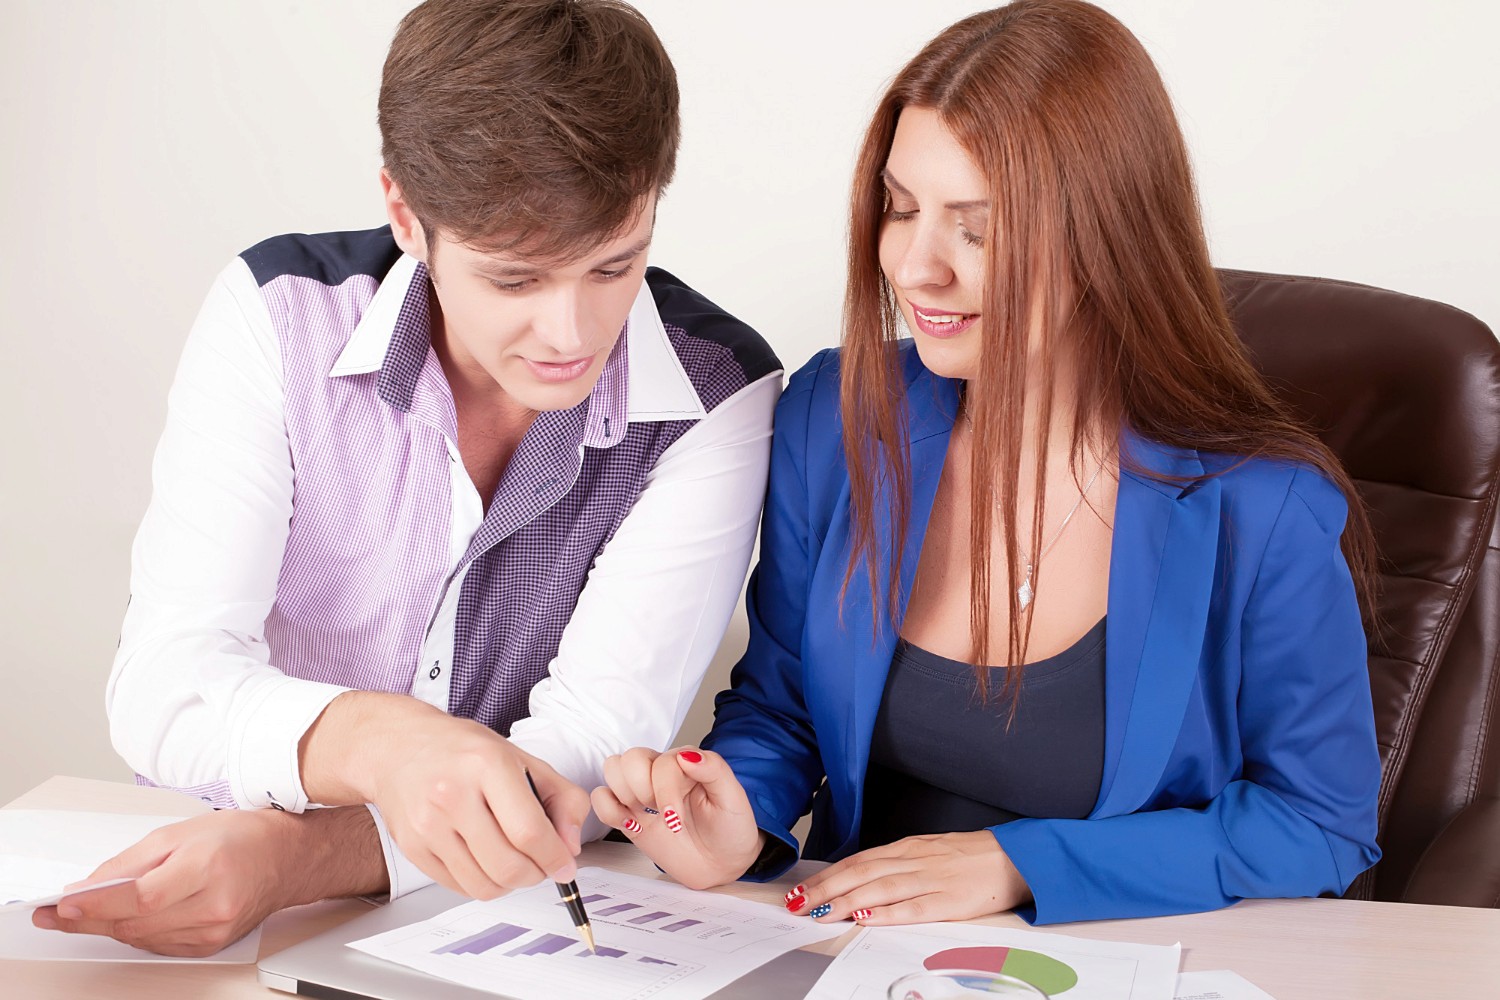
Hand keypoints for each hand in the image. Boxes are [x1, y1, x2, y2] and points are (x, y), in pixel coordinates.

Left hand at [30, 808, 307, 956]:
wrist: (286, 858)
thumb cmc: (241, 837)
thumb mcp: (180, 833)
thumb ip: (130, 862)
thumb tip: (88, 888)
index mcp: (208, 867)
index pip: (140, 897)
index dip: (97, 905)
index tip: (64, 905)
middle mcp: (214, 905)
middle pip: (136, 923)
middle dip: (93, 917)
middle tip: (63, 910)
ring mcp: (214, 931)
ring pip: (142, 938)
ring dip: (112, 925)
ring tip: (92, 910)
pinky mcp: (211, 946)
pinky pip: (158, 945)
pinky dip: (138, 932)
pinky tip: (132, 917)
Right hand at [301, 692, 589, 900]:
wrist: (398, 746)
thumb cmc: (463, 751)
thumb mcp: (522, 758)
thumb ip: (561, 798)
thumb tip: (570, 846)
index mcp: (486, 765)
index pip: (529, 830)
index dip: (555, 857)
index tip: (565, 866)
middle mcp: (452, 795)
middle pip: (507, 865)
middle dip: (535, 875)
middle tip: (541, 865)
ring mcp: (428, 824)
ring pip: (483, 885)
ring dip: (509, 884)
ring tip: (514, 863)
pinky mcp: (412, 847)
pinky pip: (458, 886)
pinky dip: (482, 883)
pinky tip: (486, 861)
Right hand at [591, 746, 762, 889]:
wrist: (722, 864)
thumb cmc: (730, 830)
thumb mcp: (732, 799)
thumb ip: (714, 770)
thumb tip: (687, 755)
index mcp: (686, 763)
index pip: (661, 762)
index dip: (664, 790)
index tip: (675, 819)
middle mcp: (662, 773)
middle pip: (630, 758)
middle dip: (640, 789)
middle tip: (660, 814)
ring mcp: (643, 793)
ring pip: (612, 769)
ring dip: (623, 795)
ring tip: (643, 815)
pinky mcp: (630, 814)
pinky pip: (602, 798)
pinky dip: (608, 810)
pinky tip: (630, 824)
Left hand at [786, 831, 1030, 924]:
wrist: (1013, 857)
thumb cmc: (968, 857)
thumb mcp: (927, 851)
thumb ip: (895, 864)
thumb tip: (859, 879)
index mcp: (907, 848)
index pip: (857, 862)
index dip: (826, 876)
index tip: (801, 890)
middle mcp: (914, 860)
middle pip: (861, 874)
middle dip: (825, 890)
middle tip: (798, 904)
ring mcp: (931, 880)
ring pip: (880, 889)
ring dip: (846, 902)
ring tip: (820, 913)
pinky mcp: (950, 901)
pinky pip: (913, 908)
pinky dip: (887, 913)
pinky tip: (866, 919)